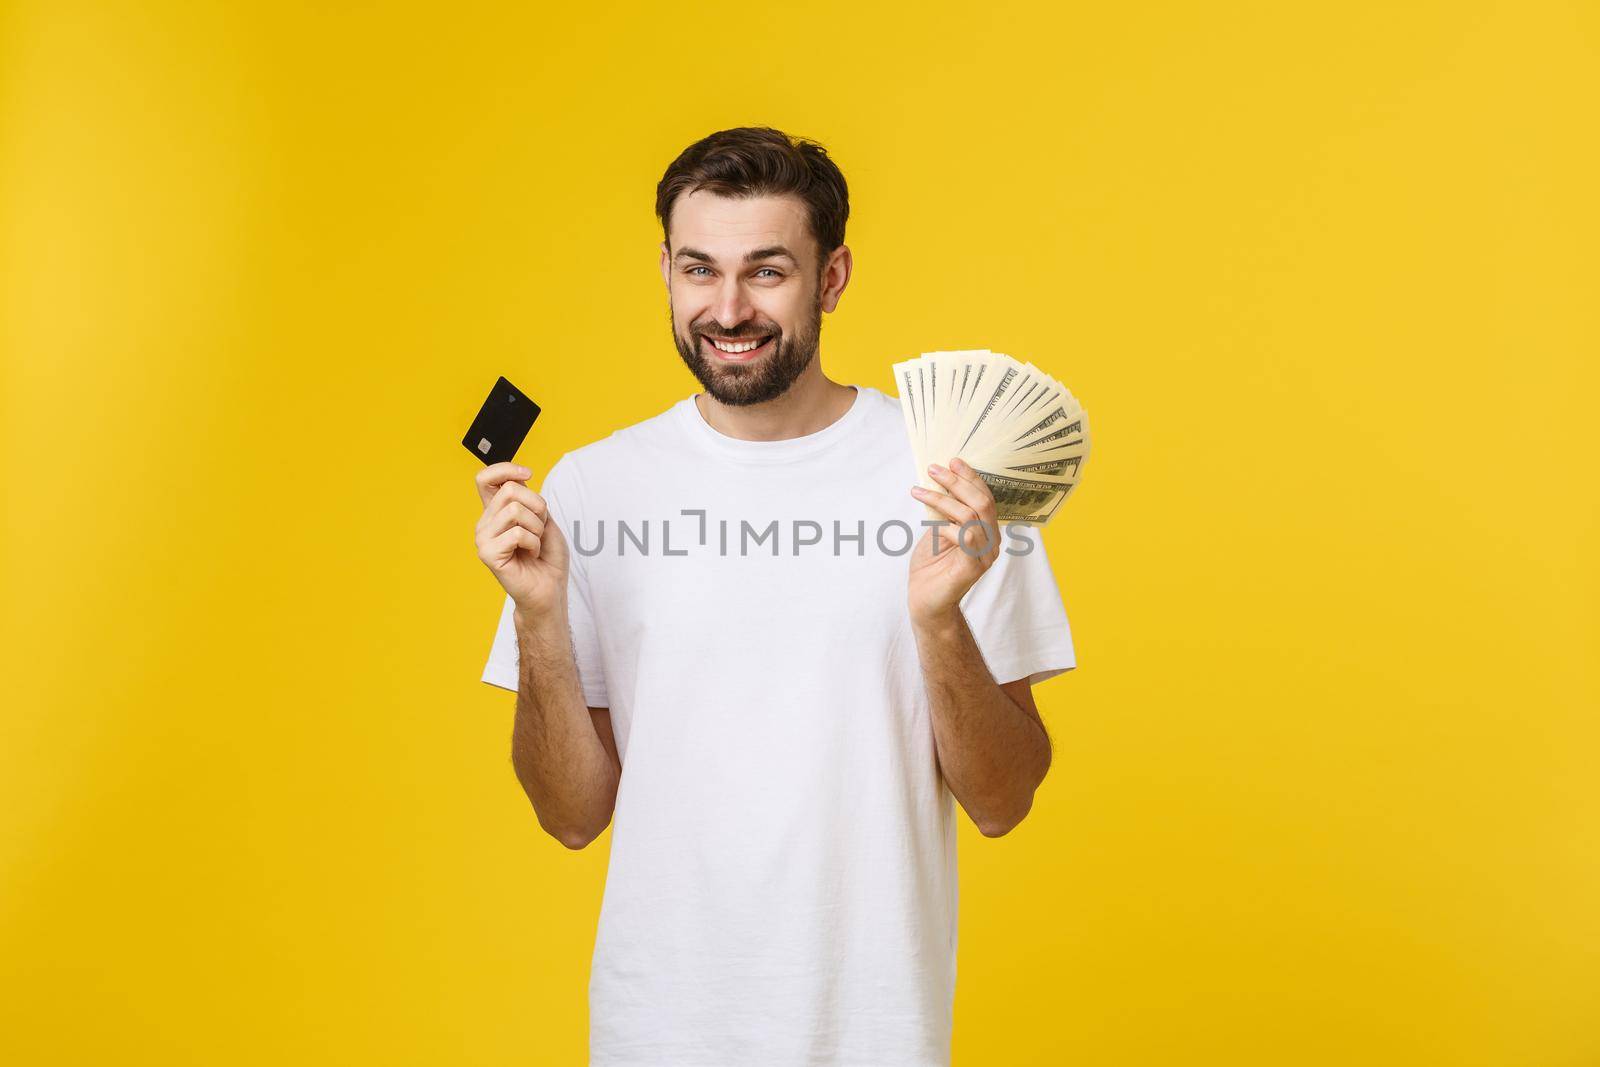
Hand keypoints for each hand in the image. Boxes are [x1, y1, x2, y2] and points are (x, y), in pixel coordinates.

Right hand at [474, 462, 569, 616]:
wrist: (550, 588)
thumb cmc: (548, 557)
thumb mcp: (544, 519)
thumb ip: (529, 499)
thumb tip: (517, 479)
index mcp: (496, 512)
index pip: (485, 478)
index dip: (505, 468)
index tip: (528, 473)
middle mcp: (485, 522)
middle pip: (510, 489)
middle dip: (538, 505)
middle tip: (541, 528)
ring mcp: (483, 538)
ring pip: (515, 510)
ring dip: (537, 527)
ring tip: (535, 543)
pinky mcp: (488, 553)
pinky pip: (517, 533)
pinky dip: (534, 543)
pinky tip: (531, 555)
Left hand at [908, 457, 1000, 624]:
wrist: (926, 602)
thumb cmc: (931, 566)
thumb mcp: (938, 530)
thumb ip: (945, 511)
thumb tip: (938, 480)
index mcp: (987, 531)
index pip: (985, 497)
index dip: (971, 477)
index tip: (952, 460)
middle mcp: (991, 542)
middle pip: (982, 502)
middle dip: (957, 482)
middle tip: (934, 469)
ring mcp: (985, 556)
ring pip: (970, 516)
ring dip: (942, 499)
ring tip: (918, 491)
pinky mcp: (972, 568)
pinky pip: (964, 537)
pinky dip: (945, 526)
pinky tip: (929, 527)